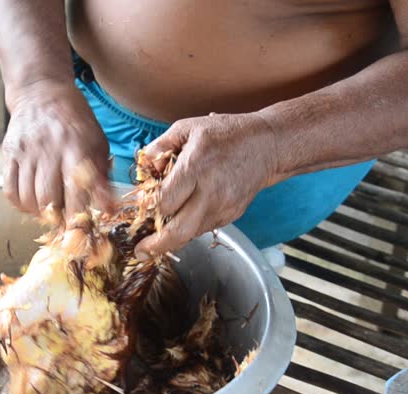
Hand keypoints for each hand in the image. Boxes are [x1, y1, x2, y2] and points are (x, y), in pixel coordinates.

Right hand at [2, 80, 112, 215]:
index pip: (76, 189)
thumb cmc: (76, 122)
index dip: (78, 215)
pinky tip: (32, 205)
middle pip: (48, 198)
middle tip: (66, 226)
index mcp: (75, 147)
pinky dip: (21, 205)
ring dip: (40, 214)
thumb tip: (109, 209)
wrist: (41, 92)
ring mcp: (26, 152)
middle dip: (58, 219)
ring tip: (51, 214)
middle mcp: (48, 149)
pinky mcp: (9, 153)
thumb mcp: (97, 143)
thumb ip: (101, 177)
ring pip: (27, 198)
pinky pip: (10, 190)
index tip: (83, 231)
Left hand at [135, 113, 280, 258]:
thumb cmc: (226, 134)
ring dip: (172, 238)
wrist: (266, 145)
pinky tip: (183, 219)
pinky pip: (204, 229)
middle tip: (141, 251)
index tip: (140, 213)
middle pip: (178, 232)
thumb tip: (143, 165)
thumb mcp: (188, 128)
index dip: (149, 210)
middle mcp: (210, 192)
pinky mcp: (232, 215)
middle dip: (156, 245)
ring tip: (157, 237)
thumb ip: (160, 145)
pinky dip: (190, 228)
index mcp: (195, 168)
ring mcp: (223, 207)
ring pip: (190, 235)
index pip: (164, 202)